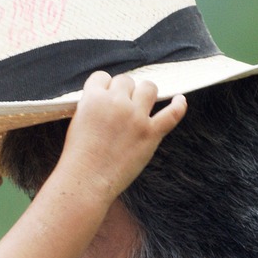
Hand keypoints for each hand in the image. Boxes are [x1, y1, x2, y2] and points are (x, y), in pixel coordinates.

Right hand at [59, 71, 185, 199]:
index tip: (105, 96)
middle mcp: (116, 103)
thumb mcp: (78, 121)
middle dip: (123, 91)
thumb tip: (109, 98)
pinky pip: (171, 114)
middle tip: (119, 107)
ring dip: (145, 93)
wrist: (86, 180)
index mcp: (93, 98)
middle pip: (126, 80)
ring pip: (148, 87)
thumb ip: (92, 105)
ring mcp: (135, 117)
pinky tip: (179, 100)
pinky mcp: (150, 133)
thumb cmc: (78, 156)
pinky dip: (178, 105)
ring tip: (142, 103)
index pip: (102, 77)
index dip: (104, 86)